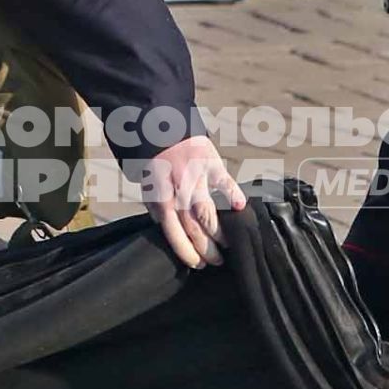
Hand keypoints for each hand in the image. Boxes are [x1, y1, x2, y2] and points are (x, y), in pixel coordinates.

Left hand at [141, 135, 246, 268]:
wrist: (161, 124)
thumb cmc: (155, 160)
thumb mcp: (147, 185)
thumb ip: (156, 207)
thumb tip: (166, 228)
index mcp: (160, 197)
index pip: (173, 231)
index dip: (185, 251)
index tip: (197, 264)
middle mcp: (177, 190)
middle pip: (193, 227)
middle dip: (206, 249)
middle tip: (216, 261)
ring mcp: (195, 176)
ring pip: (208, 212)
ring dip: (220, 233)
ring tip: (229, 245)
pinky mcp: (211, 162)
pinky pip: (224, 181)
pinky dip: (234, 194)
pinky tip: (241, 208)